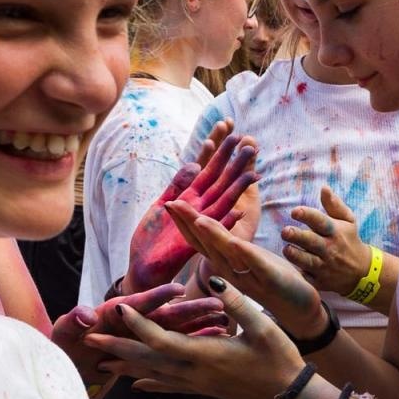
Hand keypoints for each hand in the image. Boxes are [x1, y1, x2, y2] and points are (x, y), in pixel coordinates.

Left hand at [86, 275, 308, 398]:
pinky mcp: (203, 389)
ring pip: (153, 375)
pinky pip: (169, 387)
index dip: (139, 324)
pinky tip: (135, 385)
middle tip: (88, 340)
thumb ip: (238, 303)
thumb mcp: (264, 326)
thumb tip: (215, 280)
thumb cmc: (280, 358)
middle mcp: (195, 371)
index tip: (119, 309)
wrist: (289, 395)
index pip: (163, 339)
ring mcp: (197, 383)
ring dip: (125, 367)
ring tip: (100, 362)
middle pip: (147, 359)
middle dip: (117, 349)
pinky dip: (149, 384)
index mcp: (206, 354)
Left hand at [124, 132, 256, 292]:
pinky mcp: (196, 243)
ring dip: (238, 189)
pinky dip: (227, 224)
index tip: (231, 132)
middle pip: (221, 182)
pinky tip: (240, 211)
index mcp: (190, 197)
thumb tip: (195, 164)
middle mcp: (200, 208)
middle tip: (250, 145)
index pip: (207, 170)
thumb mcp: (163, 203)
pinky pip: (215, 233)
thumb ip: (178, 184)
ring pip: (223, 203)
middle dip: (234, 164)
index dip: (219, 152)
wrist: (145, 266)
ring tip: (253, 173)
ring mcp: (200, 224)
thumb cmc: (153, 237)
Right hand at [170, 204, 327, 338]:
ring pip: (228, 256)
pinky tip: (236, 243)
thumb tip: (214, 228)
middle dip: (190, 225)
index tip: (170, 203)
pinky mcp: (273, 282)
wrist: (300, 311)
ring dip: (214, 237)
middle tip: (172, 204)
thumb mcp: (250, 260)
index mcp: (228, 266)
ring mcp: (251, 279)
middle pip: (208, 247)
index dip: (185, 224)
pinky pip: (257, 267)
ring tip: (199, 219)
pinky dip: (246, 254)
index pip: (202, 242)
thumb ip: (232, 247)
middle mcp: (233, 274)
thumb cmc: (274, 282)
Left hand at [282, 185, 373, 297]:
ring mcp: (325, 266)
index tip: (295, 211)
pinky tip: (291, 268)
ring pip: (307, 261)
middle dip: (297, 236)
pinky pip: (307, 278)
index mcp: (335, 231)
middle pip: (311, 241)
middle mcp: (330, 249)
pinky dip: (299, 274)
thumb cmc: (349, 240)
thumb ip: (334, 205)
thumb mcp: (348, 221)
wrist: (362, 272)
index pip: (321, 221)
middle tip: (285, 231)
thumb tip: (323, 187)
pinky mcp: (320, 281)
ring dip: (295, 255)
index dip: (307, 215)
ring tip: (287, 248)